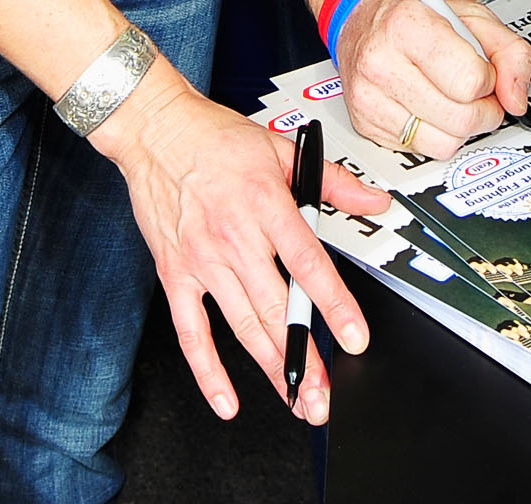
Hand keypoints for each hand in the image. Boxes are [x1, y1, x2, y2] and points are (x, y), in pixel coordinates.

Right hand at [92, 63, 390, 422]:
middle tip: (325, 394)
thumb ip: (333, 183)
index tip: (353, 337)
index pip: (308, 264)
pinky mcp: (174, 274)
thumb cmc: (215, 139)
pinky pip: (191, 332)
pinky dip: (208, 371)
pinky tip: (227, 400)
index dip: (334, 305)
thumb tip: (375, 201)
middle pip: (276, 308)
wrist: (155, 130)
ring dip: (271, 368)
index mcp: (267, 205)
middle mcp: (235, 237)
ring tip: (296, 400)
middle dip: (304, 356)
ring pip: (242, 326)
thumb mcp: (281, 149)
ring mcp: (203, 260)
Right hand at [334, 0, 530, 161]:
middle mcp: (381, 62)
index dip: (488, 80)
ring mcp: (369, 97)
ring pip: (444, 144)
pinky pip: (422, 150)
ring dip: (461, 127)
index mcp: (408, 25)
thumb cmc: (417, 15)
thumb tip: (516, 100)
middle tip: (476, 92)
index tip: (482, 70)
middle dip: (483, 110)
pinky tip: (430, 107)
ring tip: (452, 98)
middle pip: (461, 119)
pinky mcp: (365, 124)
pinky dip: (436, 134)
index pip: (470, 82)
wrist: (362, 17)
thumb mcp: (473, 16)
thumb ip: (510, 52)